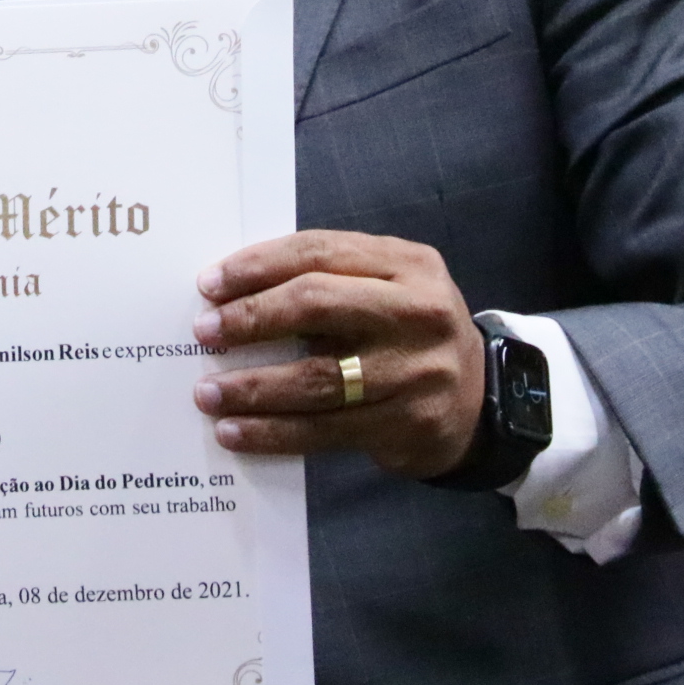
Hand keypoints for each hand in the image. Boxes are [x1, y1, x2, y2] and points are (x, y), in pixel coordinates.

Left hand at [191, 230, 481, 477]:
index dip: (258, 266)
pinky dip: (273, 432)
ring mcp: (417, 371)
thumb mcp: (387, 288)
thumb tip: (232, 292)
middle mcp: (418, 312)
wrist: (479, 400)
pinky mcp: (408, 424)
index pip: (319, 252)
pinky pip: (325, 430)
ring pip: (317, 378)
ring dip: (252, 387)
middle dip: (252, 318)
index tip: (210, 284)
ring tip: (208, 393)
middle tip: (205, 332)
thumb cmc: (406, 334)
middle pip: (317, 304)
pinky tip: (235, 432)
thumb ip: (329, 279)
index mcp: (408, 264)